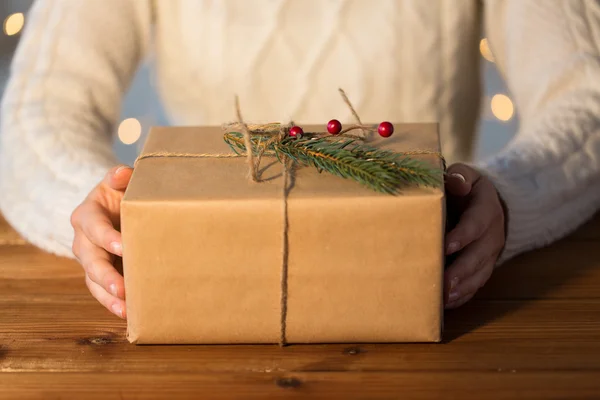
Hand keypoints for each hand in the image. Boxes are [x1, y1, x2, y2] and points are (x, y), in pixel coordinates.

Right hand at [70, 165, 132, 318]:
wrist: (116, 209)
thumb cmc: (121, 193)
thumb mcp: (118, 182)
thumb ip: (120, 177)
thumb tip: (122, 174)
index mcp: (87, 214)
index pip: (93, 226)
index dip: (106, 236)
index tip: (122, 246)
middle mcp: (83, 240)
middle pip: (90, 259)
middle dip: (105, 275)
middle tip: (122, 288)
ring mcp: (90, 259)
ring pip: (93, 280)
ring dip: (108, 296)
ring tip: (125, 309)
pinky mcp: (100, 274)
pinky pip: (102, 291)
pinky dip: (113, 303)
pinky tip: (129, 314)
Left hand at [444, 163, 505, 308]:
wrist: (486, 202)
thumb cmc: (466, 188)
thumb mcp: (466, 175)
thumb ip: (459, 176)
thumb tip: (456, 182)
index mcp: (486, 208)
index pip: (476, 223)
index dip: (463, 235)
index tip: (446, 246)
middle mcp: (493, 233)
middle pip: (479, 254)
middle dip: (462, 270)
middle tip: (444, 282)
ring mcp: (491, 253)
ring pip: (480, 273)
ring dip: (463, 287)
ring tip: (444, 297)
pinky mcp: (485, 265)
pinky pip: (478, 283)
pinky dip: (464, 295)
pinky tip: (447, 304)